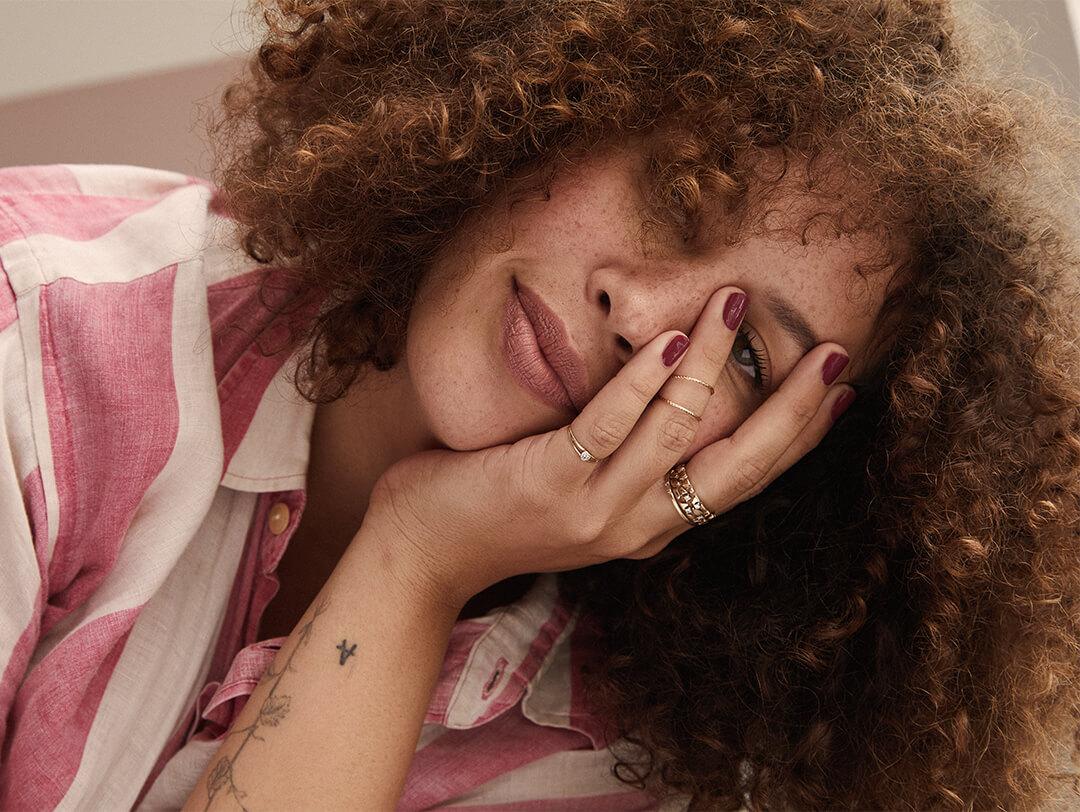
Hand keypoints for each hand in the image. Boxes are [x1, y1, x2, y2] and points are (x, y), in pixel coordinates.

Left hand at [361, 286, 855, 612]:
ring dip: (714, 365)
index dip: (800, 436)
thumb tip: (673, 403)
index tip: (841, 391)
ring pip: (678, 431)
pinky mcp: (552, 482)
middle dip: (791, 409)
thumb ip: (632, 464)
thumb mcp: (587, 498)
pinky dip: (643, 382)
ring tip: (736, 304)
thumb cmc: (503, 509)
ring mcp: (597, 509)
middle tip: (835, 352)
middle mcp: (639, 524)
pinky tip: (670, 339)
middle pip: (738, 466)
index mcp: (655, 525)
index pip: (746, 479)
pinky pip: (609, 426)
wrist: (424, 554)